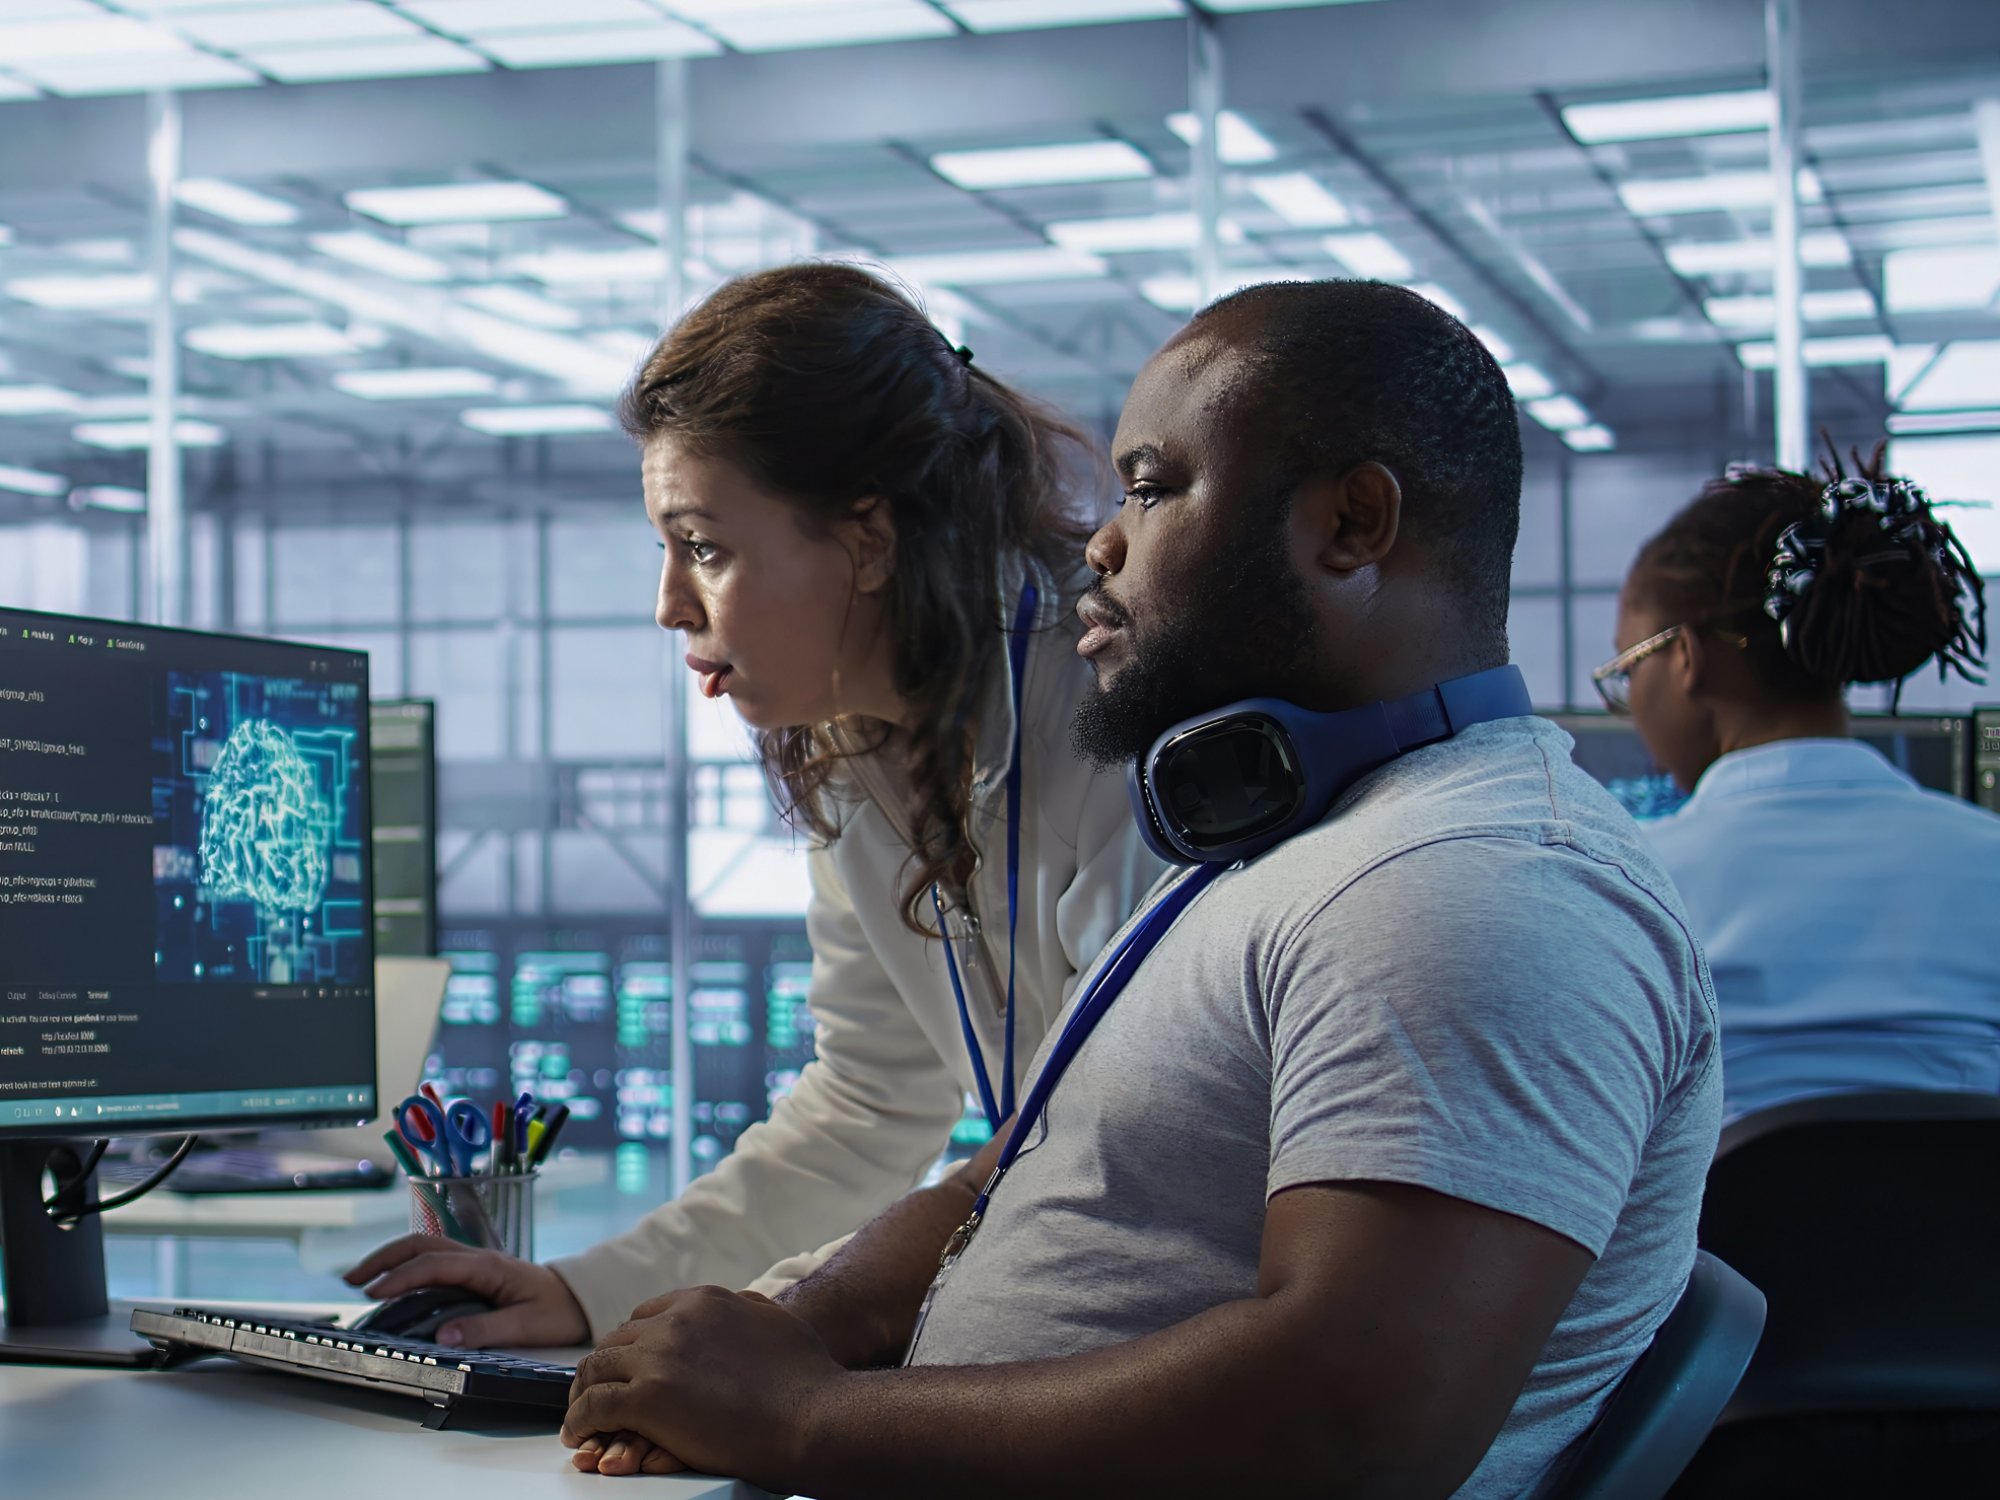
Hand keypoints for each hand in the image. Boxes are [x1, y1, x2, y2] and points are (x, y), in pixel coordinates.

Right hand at [342, 1234, 588, 1348]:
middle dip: (384, 1258)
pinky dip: (406, 1268)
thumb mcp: (527, 1325)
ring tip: (360, 1280)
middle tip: (351, 1280)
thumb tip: (443, 1337)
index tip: (374, 1293)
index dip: (402, 1277)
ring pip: (425, 1249)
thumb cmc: (558, 1310)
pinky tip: (392, 1286)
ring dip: (392, 1260)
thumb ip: (486, 1329)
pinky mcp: (475, 1273)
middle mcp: (478, 1258)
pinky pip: (434, 1262)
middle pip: (422, 1244)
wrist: (581, 1298)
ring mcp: (475, 1263)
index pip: (436, 1263)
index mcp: (489, 1266)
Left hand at [561, 1287, 842, 1484]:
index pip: (645, 1317)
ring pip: (594, 1371)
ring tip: (580, 1418)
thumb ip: (749, 1309)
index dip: (632, 1346)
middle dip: (604, 1370)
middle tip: (595, 1396)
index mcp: (705, 1301)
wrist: (813, 1418)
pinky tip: (578, 1435)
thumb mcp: (778, 1322)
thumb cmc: (807, 1380)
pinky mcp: (646, 1398)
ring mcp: (658, 1357)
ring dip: (582, 1395)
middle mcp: (676, 1321)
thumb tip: (740, 1303)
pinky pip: (593, 1407)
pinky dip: (579, 1422)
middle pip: (616, 1341)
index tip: (627, 1367)